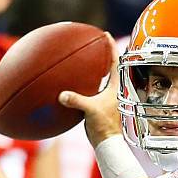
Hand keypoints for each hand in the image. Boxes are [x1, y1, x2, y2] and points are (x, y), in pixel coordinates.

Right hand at [58, 33, 121, 147]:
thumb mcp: (90, 110)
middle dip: (100, 54)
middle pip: (107, 67)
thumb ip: (76, 101)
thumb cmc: (104, 126)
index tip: (105, 34)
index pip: (115, 62)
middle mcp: (111, 90)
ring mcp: (104, 97)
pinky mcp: (96, 105)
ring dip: (91, 69)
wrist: (106, 142)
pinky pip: (87, 90)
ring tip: (81, 59)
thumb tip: (61, 95)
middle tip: (92, 42)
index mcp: (115, 87)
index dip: (111, 47)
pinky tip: (70, 83)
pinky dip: (80, 84)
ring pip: (97, 78)